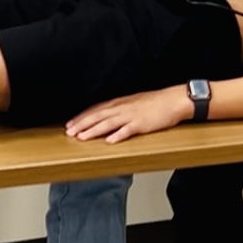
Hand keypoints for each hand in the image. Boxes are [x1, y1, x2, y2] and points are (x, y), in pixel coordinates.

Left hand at [66, 86, 191, 142]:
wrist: (173, 100)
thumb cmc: (155, 102)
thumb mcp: (133, 103)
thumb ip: (119, 109)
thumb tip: (106, 116)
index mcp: (119, 103)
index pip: (96, 109)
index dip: (82, 117)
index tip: (70, 124)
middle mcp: (122, 108)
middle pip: (98, 116)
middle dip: (82, 124)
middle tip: (68, 132)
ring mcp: (131, 116)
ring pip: (108, 123)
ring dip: (93, 130)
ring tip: (82, 138)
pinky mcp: (142, 124)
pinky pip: (128, 130)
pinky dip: (118, 135)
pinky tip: (109, 141)